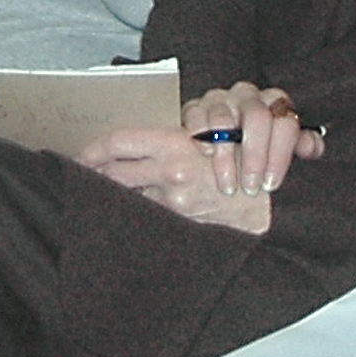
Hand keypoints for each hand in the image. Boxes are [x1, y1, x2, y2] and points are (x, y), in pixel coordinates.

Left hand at [78, 95, 317, 236]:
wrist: (276, 203)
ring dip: (114, 190)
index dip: (95, 147)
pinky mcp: (181, 219)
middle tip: (79, 172)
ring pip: (126, 192)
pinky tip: (129, 207)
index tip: (81, 154)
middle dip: (94, 171)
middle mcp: (170, 172)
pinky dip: (137, 205)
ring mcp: (173, 200)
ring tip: (99, 189)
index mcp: (176, 146)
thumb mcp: (217, 136)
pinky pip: (147, 209)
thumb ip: (181, 138)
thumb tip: (142, 144)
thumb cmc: (252, 161)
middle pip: (114, 169)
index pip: (120, 142)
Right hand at [179, 81, 324, 195]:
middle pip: (257, 117)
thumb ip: (299, 146)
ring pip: (224, 120)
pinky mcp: (194, 107)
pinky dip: (201, 135)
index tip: (272, 183)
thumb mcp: (278, 152)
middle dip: (255, 157)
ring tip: (228, 185)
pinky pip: (197, 115)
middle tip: (251, 187)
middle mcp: (249, 96)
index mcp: (275, 104)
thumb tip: (313, 147)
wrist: (212, 154)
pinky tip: (206, 154)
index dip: (281, 154)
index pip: (285, 122)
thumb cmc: (251, 154)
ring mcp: (221, 99)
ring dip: (226, 157)